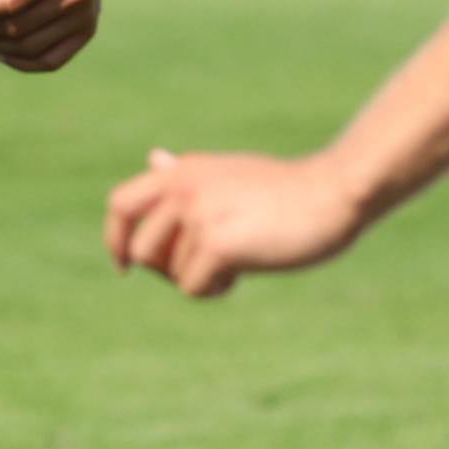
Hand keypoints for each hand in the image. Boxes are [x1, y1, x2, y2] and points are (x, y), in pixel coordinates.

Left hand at [106, 148, 367, 297]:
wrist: (332, 193)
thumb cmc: (286, 189)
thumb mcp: (227, 173)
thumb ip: (186, 176)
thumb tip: (152, 160)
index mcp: (182, 172)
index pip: (120, 205)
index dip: (116, 239)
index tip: (123, 264)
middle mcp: (182, 188)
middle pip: (141, 251)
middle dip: (167, 269)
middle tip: (205, 267)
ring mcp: (198, 214)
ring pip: (170, 273)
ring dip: (199, 278)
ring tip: (236, 260)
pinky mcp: (217, 243)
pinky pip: (193, 287)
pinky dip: (216, 289)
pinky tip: (242, 272)